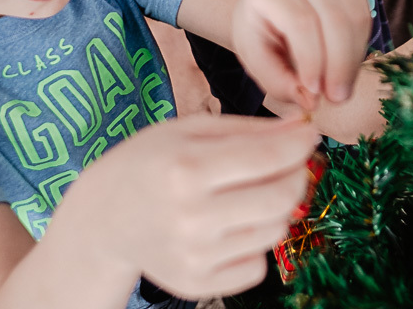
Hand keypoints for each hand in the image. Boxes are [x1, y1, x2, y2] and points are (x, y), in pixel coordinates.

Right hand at [74, 114, 320, 298]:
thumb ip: (249, 128)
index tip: (309, 134)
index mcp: (187, 169)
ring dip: (277, 208)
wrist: (104, 218)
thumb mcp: (190, 129)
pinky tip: (230, 225)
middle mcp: (191, 217)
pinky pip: (258, 266)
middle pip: (282, 197)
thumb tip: (303, 126)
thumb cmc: (150, 163)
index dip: (301, 143)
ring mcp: (195, 256)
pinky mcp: (197, 285)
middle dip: (298, 174)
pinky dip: (255, 243)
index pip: (270, 157)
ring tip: (250, 193)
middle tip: (289, 163)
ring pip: (275, 231)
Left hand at [233, 0, 370, 109]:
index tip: (316, 93)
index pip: (300, 23)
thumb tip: (311, 101)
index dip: (313, 60)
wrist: (265, 8)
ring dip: (353, 59)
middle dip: (340, 65)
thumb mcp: (257, 62)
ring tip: (342, 86)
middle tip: (337, 98)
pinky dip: (361, 44)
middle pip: (334, 18)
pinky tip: (348, 64)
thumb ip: (279, 83)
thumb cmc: (259, 35)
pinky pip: (364, 13)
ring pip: (354, 16)